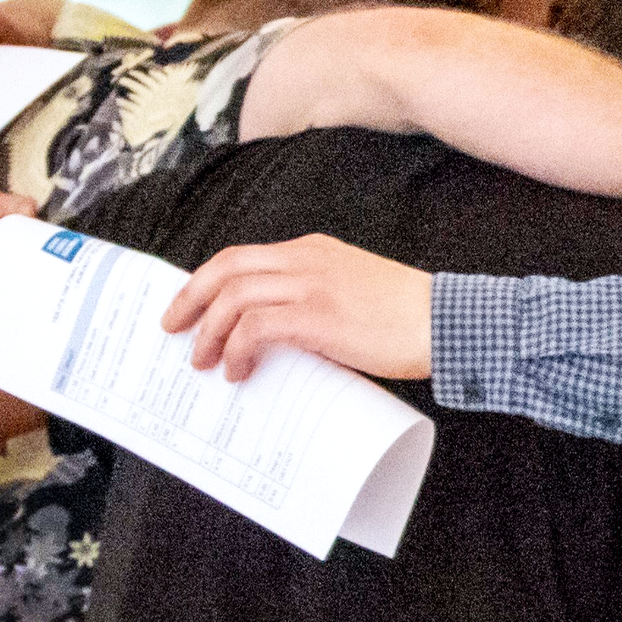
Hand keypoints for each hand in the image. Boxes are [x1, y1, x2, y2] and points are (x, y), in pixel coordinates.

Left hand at [162, 234, 435, 381]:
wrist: (448, 322)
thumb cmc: (410, 317)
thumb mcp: (355, 292)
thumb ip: (315, 301)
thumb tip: (279, 339)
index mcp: (313, 250)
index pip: (244, 257)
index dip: (209, 281)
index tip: (191, 308)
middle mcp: (305, 259)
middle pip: (225, 267)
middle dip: (190, 298)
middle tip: (174, 328)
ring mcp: (310, 284)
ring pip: (233, 296)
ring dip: (210, 332)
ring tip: (205, 362)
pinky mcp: (316, 315)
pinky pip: (255, 327)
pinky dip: (238, 349)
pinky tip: (240, 371)